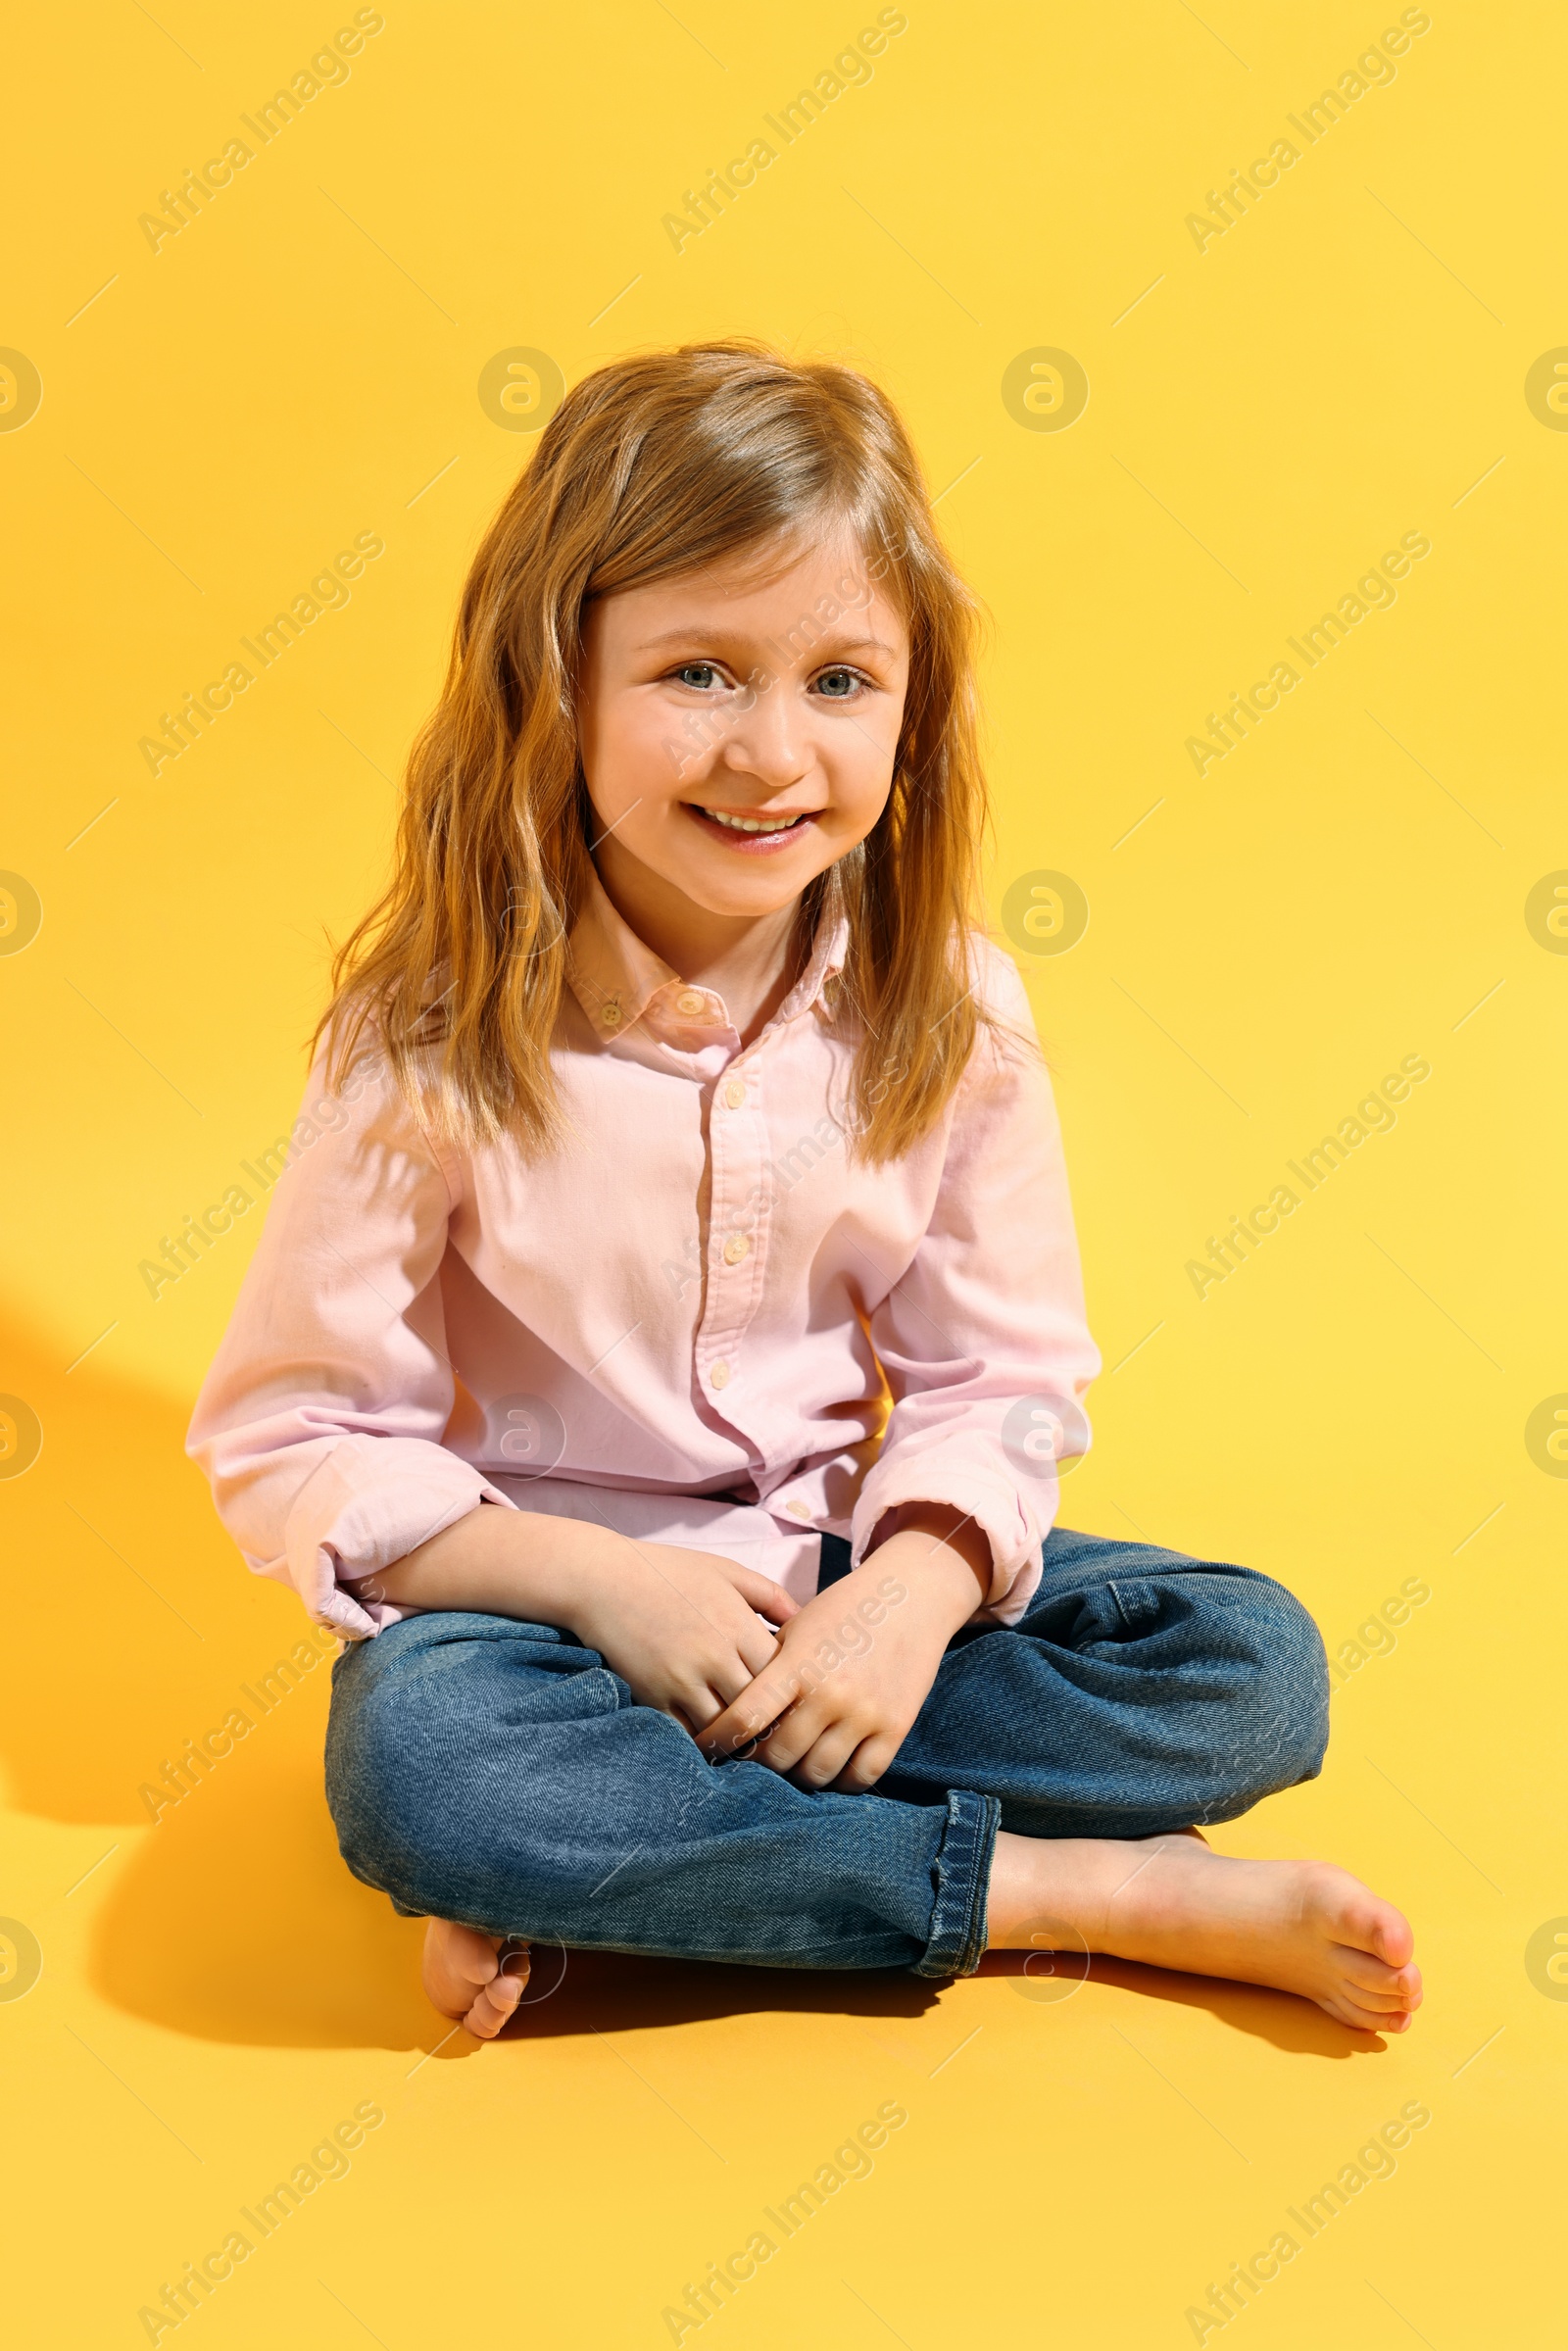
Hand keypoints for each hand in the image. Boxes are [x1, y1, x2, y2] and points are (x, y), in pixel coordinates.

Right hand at [569, 1539, 797, 1732]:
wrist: (603, 1580)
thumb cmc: (670, 1573)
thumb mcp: (727, 1572)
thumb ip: (772, 1596)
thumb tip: (805, 1623)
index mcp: (739, 1625)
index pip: (785, 1676)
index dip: (793, 1691)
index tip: (795, 1696)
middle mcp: (715, 1656)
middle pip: (760, 1708)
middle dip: (771, 1721)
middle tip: (779, 1729)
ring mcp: (683, 1680)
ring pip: (726, 1729)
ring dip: (738, 1737)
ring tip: (749, 1739)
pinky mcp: (654, 1697)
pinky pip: (688, 1735)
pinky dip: (704, 1742)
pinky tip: (712, 1739)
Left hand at [696, 1512, 989, 1792]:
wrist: (911, 1596)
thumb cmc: (844, 1610)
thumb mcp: (798, 1627)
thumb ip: (768, 1669)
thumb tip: (730, 1711)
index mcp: (798, 1664)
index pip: (746, 1718)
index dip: (720, 1741)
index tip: (708, 1749)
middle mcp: (830, 1693)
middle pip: (779, 1757)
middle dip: (761, 1764)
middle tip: (756, 1760)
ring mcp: (865, 1713)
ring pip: (817, 1774)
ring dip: (799, 1776)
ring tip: (793, 1765)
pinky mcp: (896, 1727)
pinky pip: (861, 1777)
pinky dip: (842, 1782)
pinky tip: (832, 1769)